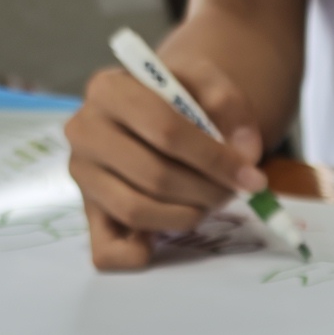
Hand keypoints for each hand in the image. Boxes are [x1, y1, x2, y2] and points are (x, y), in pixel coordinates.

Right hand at [67, 56, 266, 271]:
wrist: (153, 106)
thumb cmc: (178, 95)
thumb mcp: (206, 80)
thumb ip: (230, 105)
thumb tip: (246, 153)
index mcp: (110, 89)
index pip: (165, 131)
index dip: (214, 160)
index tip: (251, 178)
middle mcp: (83, 130)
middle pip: (153, 175)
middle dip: (205, 191)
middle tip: (232, 192)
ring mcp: (82, 173)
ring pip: (135, 211)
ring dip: (185, 216)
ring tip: (207, 203)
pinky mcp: (87, 209)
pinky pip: (107, 248)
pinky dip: (139, 254)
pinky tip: (165, 240)